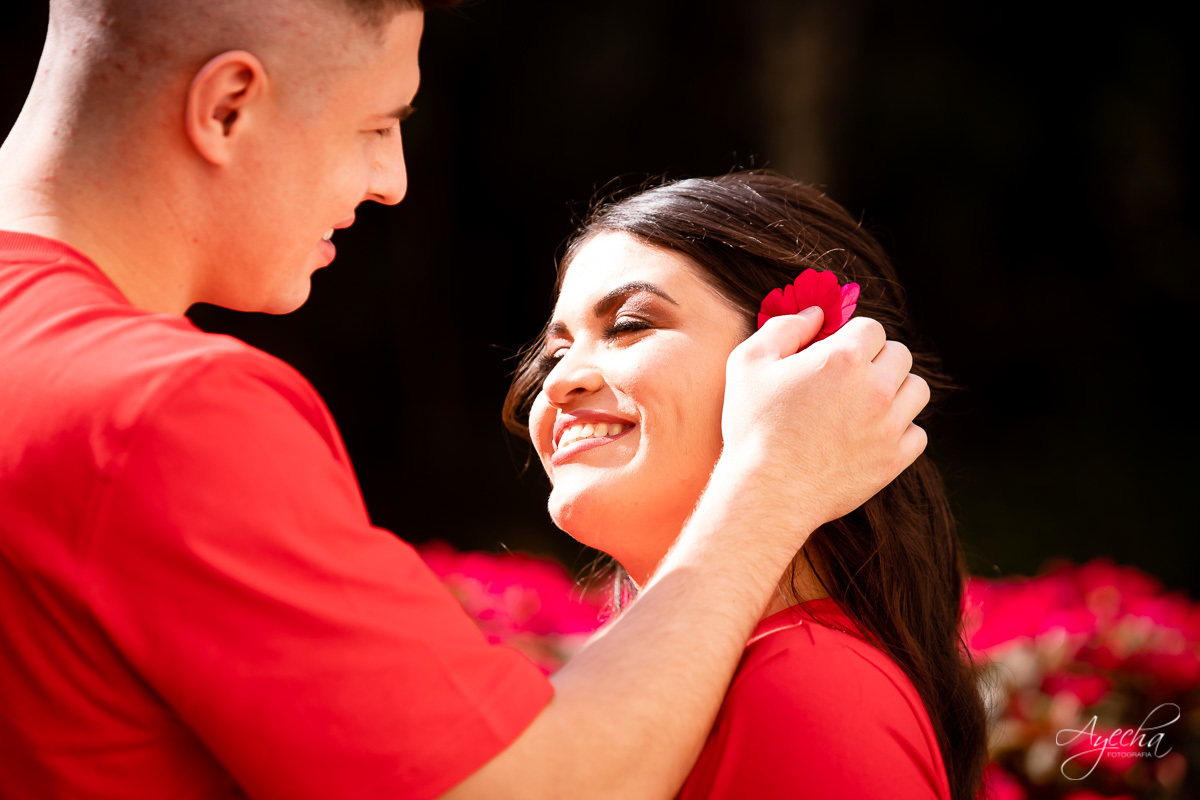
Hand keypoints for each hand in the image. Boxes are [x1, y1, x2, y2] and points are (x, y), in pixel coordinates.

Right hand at [720, 307, 928, 535]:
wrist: (768, 492)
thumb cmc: (753, 426)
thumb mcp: (748, 364)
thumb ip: (784, 328)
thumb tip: (816, 314)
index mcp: (844, 357)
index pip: (871, 328)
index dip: (851, 337)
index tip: (835, 354)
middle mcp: (875, 387)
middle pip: (900, 354)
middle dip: (877, 360)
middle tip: (849, 379)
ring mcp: (889, 425)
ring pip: (916, 390)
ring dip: (895, 391)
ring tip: (865, 405)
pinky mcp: (894, 459)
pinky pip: (918, 433)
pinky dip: (900, 431)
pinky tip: (871, 435)